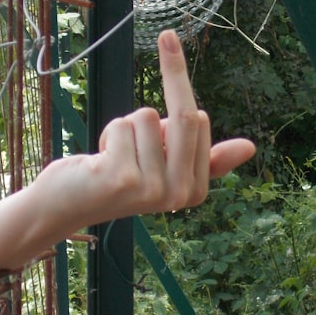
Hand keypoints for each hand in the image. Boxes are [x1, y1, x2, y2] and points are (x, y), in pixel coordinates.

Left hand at [36, 29, 255, 226]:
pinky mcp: (124, 179)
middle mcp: (178, 194)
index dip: (172, 109)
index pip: (200, 119)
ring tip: (114, 159)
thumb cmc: (118, 179)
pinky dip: (108, 134)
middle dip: (154, 112)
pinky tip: (100, 163)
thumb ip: (206, 156)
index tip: (155, 120)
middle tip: (131, 143)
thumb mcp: (165, 167)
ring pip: (147, 117)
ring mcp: (153, 189)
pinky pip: (124, 124)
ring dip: (125, 128)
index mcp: (195, 190)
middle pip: (186, 115)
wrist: (65, 205)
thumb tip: (250, 147)